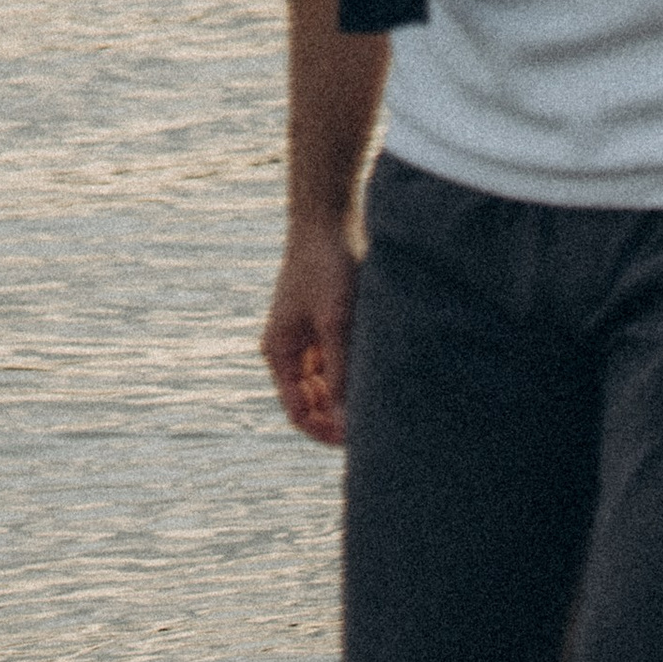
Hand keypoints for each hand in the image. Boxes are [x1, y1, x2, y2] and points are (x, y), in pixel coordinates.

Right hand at [263, 222, 359, 445]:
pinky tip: (380, 379)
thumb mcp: (336, 323)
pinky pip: (339, 369)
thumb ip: (340, 373)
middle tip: (378, 427)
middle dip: (340, 420)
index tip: (360, 440)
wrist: (328, 221)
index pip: (299, 414)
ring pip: (328, 391)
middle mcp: (290, 353)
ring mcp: (307, 343)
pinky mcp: (325, 331)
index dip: (327, 433)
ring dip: (350, 400)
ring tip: (382, 402)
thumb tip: (345, 423)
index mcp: (280, 354)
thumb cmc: (327, 267)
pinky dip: (356, 379)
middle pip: (314, 407)